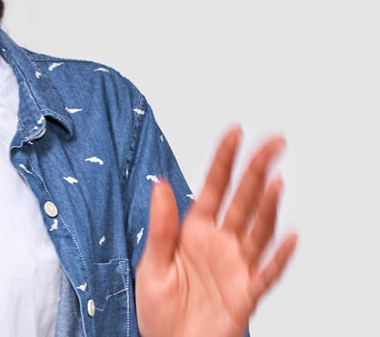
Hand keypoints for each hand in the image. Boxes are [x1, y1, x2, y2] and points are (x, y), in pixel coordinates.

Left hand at [135, 125, 296, 336]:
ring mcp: (236, 266)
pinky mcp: (245, 293)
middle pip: (243, 200)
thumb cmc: (159, 310)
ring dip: (269, 206)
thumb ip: (161, 225)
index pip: (213, 187)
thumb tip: (160, 183)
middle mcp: (219, 243)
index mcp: (194, 231)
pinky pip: (266, 273)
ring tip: (276, 180)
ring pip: (258, 230)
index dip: (224, 159)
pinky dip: (279, 256)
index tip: (235, 131)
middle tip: (273, 141)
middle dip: (257, 169)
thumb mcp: (151, 264)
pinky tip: (290, 236)